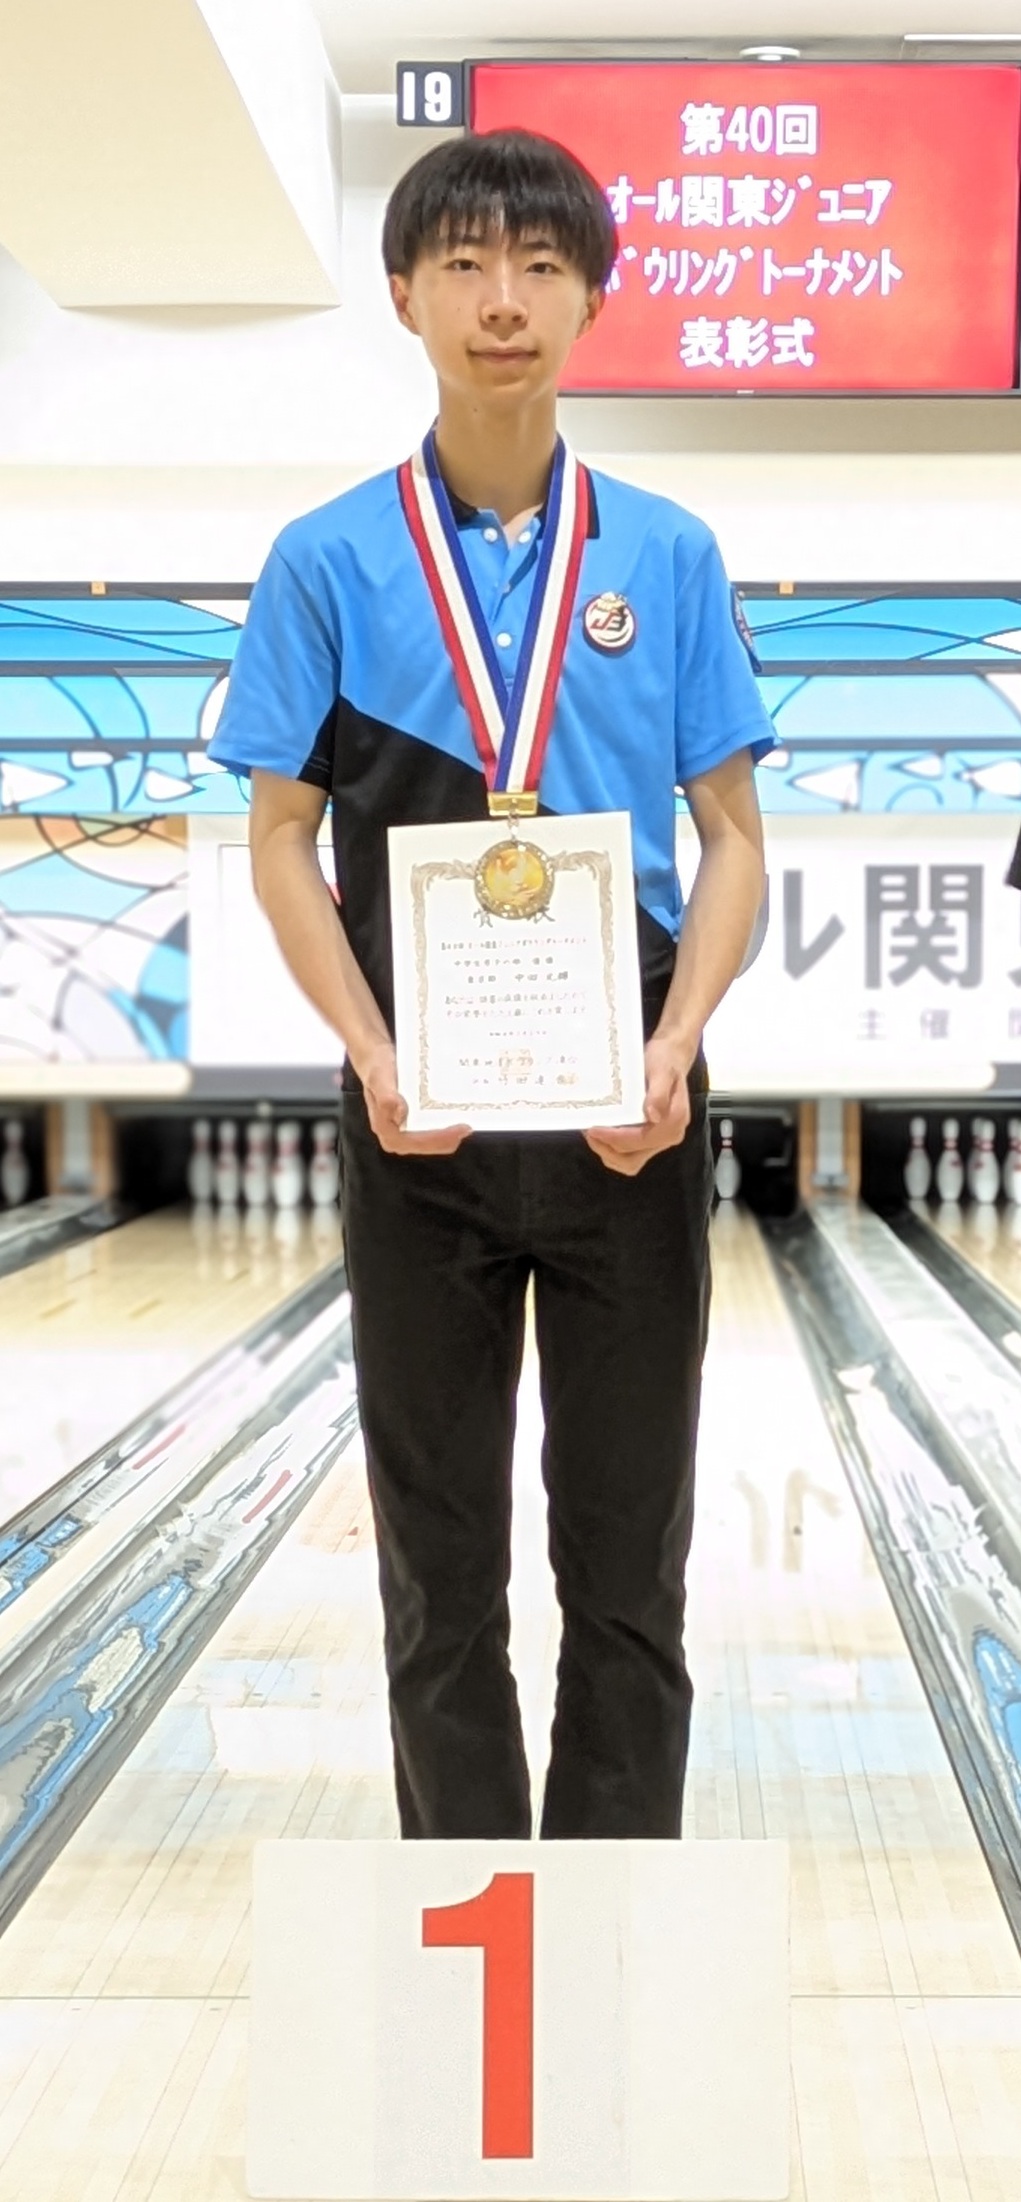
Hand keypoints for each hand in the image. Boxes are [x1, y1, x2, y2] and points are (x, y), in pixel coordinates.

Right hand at [358, 1040, 470, 1155]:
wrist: (376, 1057)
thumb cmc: (377, 1067)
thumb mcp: (380, 1077)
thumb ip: (386, 1097)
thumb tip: (401, 1114)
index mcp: (386, 1130)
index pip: (417, 1142)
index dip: (440, 1139)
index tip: (460, 1128)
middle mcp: (395, 1136)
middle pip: (428, 1146)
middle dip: (449, 1139)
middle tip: (469, 1126)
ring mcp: (404, 1132)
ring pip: (432, 1142)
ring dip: (450, 1134)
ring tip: (468, 1121)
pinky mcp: (412, 1125)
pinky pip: (432, 1131)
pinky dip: (446, 1126)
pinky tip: (457, 1115)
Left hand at [584, 1030, 694, 1176]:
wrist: (670, 1056)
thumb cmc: (664, 1060)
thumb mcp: (661, 1070)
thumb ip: (658, 1092)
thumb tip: (652, 1116)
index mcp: (673, 1121)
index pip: (640, 1140)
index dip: (614, 1138)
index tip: (592, 1128)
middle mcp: (669, 1136)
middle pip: (632, 1159)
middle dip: (607, 1150)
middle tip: (587, 1132)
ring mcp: (660, 1140)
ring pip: (629, 1162)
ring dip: (607, 1152)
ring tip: (591, 1134)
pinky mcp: (651, 1139)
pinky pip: (629, 1155)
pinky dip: (612, 1150)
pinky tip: (600, 1134)